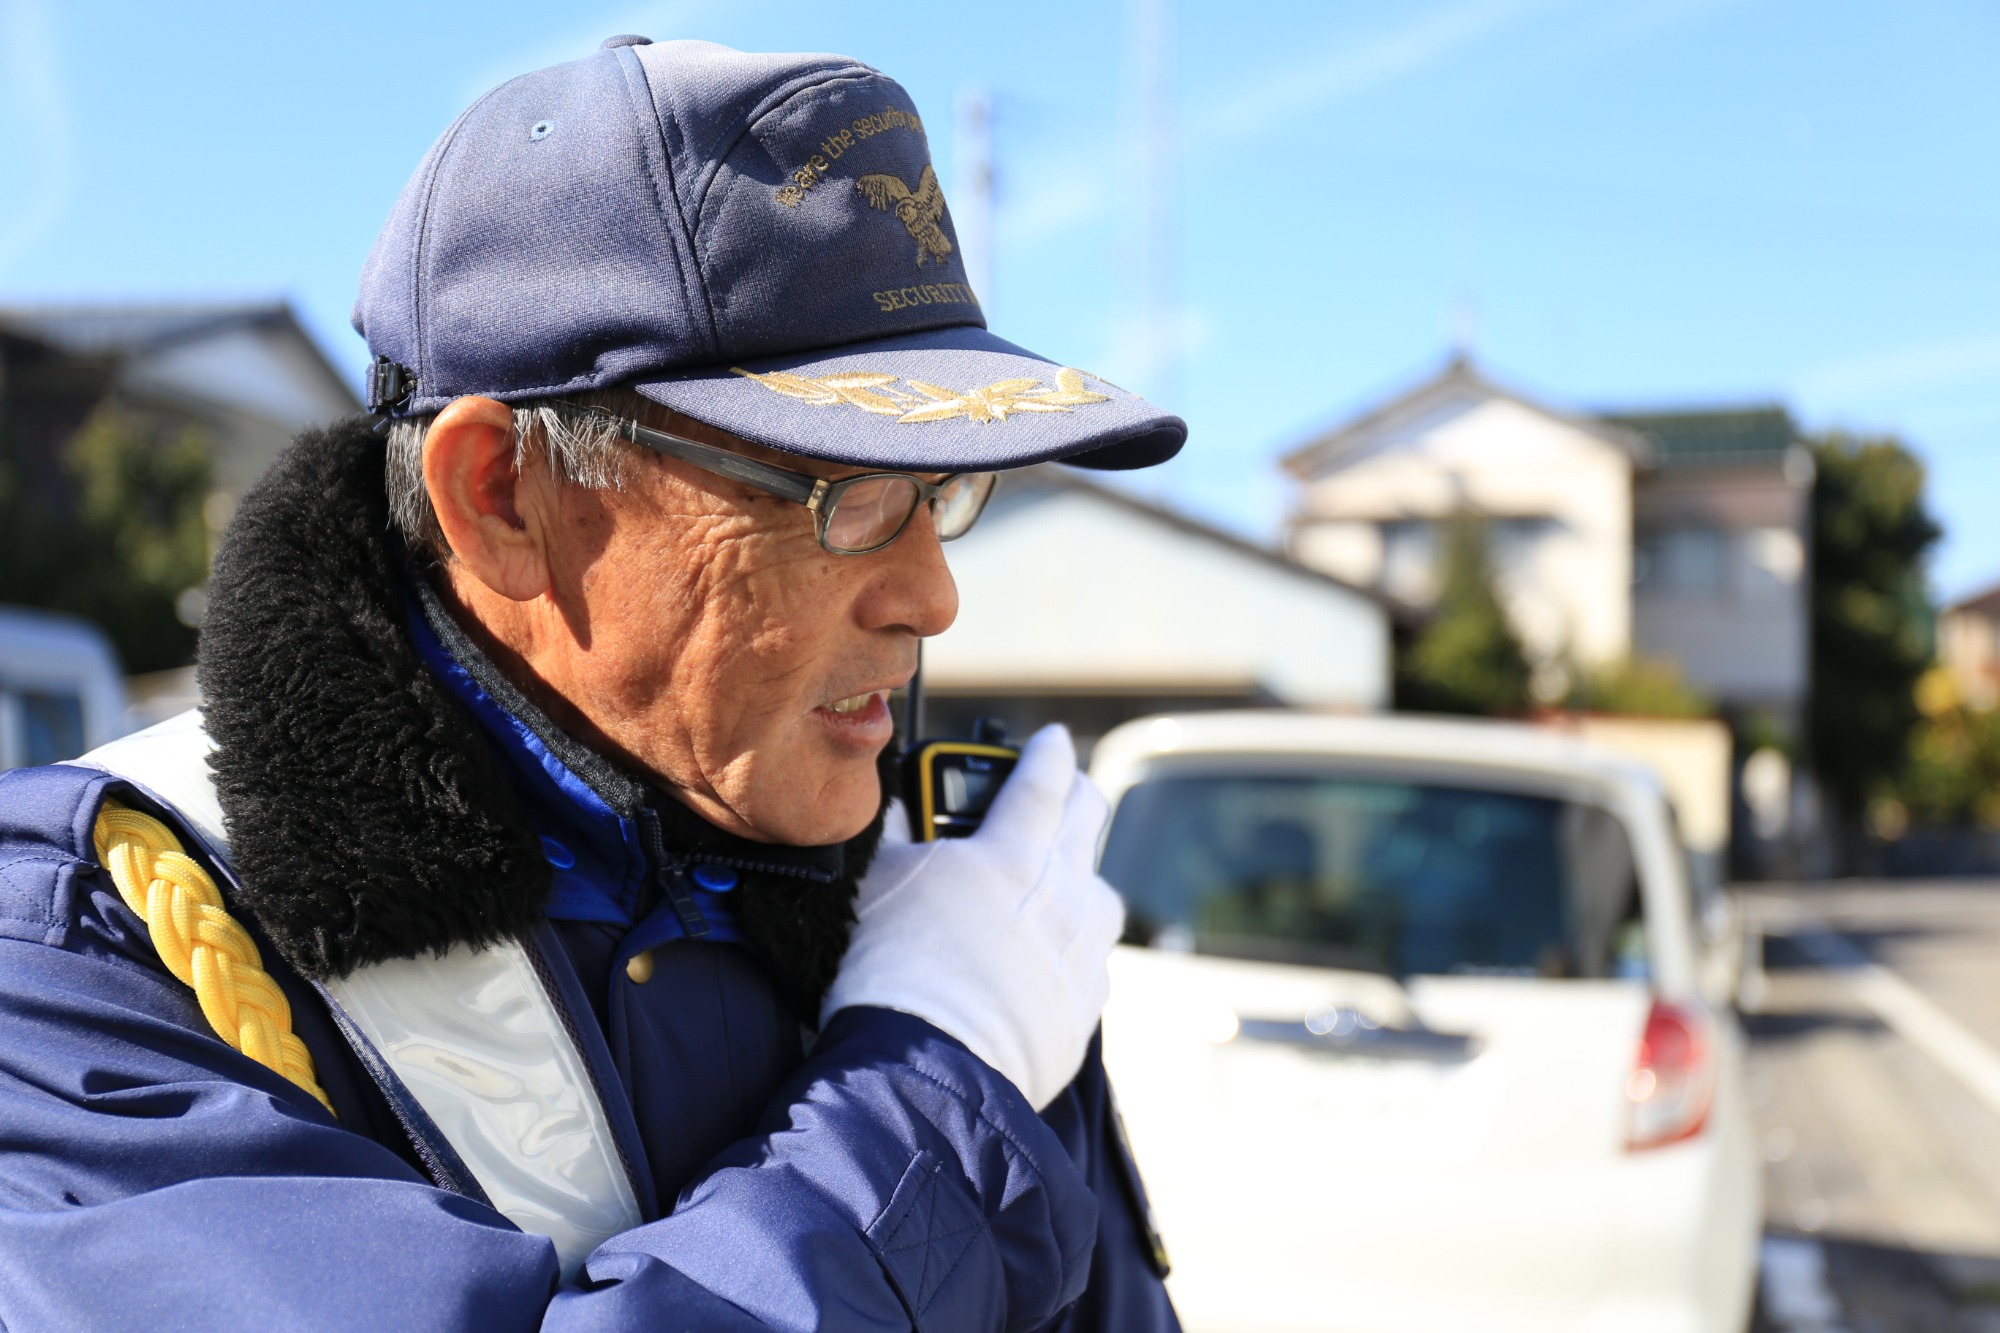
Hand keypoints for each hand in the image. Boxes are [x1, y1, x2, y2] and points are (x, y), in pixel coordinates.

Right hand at [821, 725, 1124, 1108]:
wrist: (924, 1070)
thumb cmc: (890, 972)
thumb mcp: (877, 882)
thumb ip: (899, 834)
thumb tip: (899, 804)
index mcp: (1010, 855)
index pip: (1043, 781)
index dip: (1048, 753)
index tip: (1052, 740)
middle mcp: (1061, 896)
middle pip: (1088, 822)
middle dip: (1076, 796)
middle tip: (1063, 791)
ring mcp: (1080, 954)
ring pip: (1101, 894)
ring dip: (1081, 877)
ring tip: (1056, 882)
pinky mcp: (1083, 1008)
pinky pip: (1092, 961)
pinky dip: (1074, 949)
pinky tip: (1049, 958)